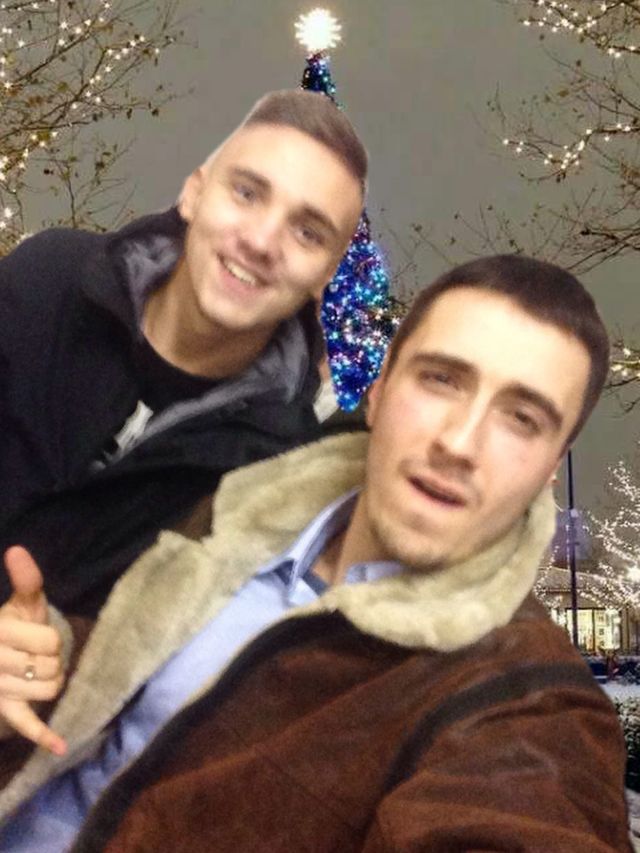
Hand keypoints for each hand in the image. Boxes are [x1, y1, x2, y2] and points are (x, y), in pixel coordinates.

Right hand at [0, 546, 65, 754]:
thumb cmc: (15, 624)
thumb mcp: (22, 602)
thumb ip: (25, 579)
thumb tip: (17, 550)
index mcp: (0, 631)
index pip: (50, 641)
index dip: (53, 639)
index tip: (40, 637)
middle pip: (52, 666)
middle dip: (53, 660)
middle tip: (36, 654)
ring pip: (49, 690)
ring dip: (51, 682)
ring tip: (37, 672)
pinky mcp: (4, 709)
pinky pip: (24, 725)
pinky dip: (44, 737)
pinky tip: (61, 747)